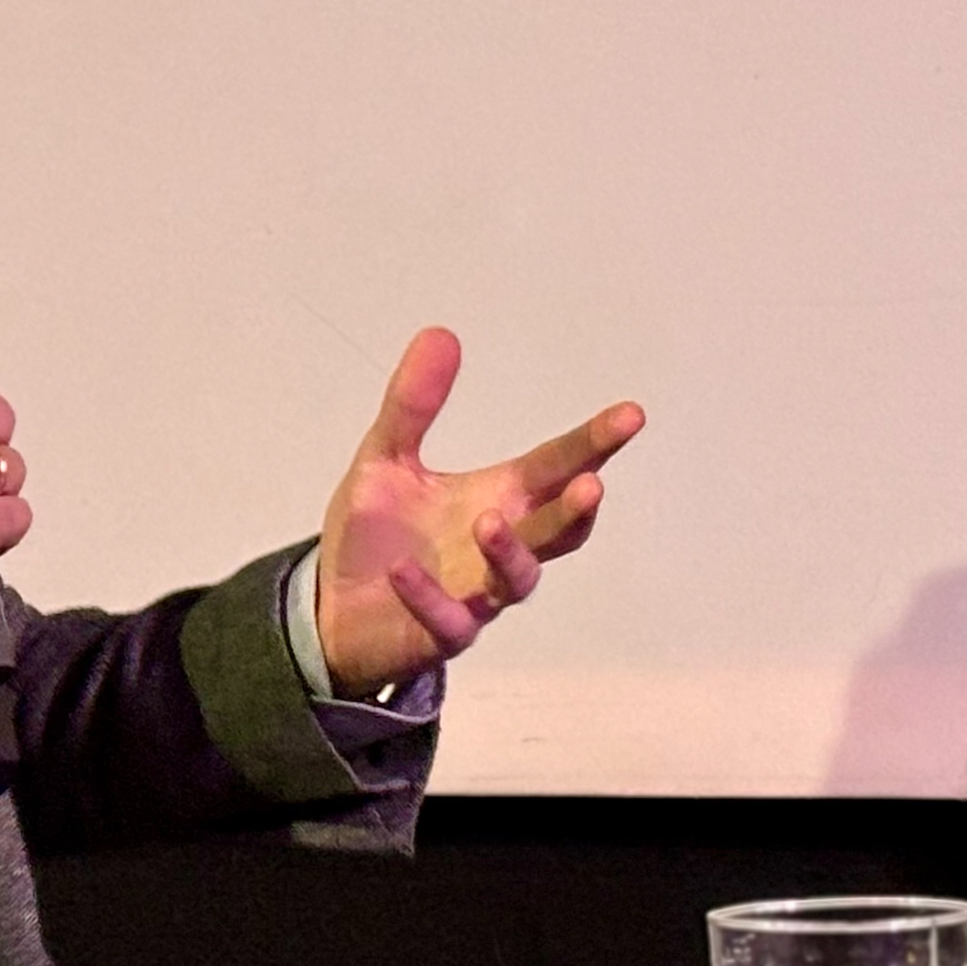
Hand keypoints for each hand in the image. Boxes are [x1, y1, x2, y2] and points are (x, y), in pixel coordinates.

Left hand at [315, 327, 642, 696]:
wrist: (336, 609)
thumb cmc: (378, 536)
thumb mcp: (386, 459)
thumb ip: (413, 404)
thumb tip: (440, 333)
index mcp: (498, 497)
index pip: (555, 466)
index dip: (592, 443)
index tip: (630, 415)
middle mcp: (498, 546)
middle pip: (555, 529)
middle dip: (575, 507)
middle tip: (591, 483)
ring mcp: (475, 593)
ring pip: (516, 581)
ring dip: (510, 553)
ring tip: (491, 521)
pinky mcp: (439, 632)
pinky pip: (447, 620)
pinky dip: (428, 594)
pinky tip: (403, 570)